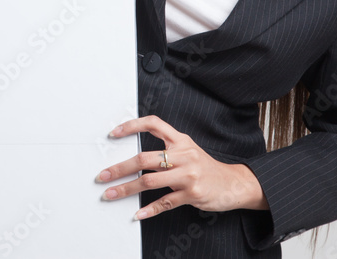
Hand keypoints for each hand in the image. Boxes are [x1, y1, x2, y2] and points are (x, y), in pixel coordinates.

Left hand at [96, 115, 268, 219]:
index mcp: (181, 140)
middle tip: (102, 175)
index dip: (131, 125)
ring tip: (111, 194)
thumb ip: (166, 148)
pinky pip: (164, 202)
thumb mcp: (188, 150)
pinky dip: (149, 209)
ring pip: (149, 182)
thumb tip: (135, 156)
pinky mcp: (191, 194)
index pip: (153, 123)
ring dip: (126, 189)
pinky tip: (137, 213)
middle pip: (144, 158)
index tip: (113, 134)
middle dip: (119, 168)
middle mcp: (183, 155)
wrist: (233, 183)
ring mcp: (188, 175)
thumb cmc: (206, 167)